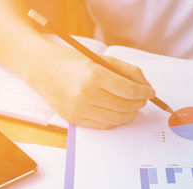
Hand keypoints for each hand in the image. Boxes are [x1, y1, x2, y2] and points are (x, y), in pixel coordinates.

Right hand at [28, 44, 154, 128]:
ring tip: (132, 106)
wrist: (42, 69)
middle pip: (125, 106)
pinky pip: (104, 126)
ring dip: (130, 114)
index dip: (144, 93)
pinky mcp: (75, 120)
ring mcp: (79, 109)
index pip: (129, 90)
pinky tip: (118, 112)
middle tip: (143, 99)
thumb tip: (147, 88)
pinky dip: (116, 120)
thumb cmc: (73, 61)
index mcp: (94, 75)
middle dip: (139, 103)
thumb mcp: (102, 59)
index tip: (150, 92)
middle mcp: (86, 94)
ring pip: (116, 119)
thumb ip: (127, 72)